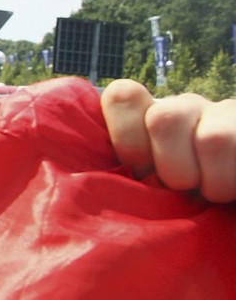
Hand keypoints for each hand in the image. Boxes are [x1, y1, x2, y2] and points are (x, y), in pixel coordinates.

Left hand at [102, 80, 235, 202]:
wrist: (225, 197)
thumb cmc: (177, 203)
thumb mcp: (142, 188)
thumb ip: (119, 176)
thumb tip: (78, 186)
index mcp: (147, 117)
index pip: (123, 96)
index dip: (127, 138)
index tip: (139, 172)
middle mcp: (184, 108)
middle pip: (164, 118)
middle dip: (171, 168)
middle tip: (180, 190)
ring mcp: (222, 114)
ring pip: (211, 139)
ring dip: (208, 182)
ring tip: (210, 195)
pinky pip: (234, 148)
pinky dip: (227, 183)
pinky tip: (230, 190)